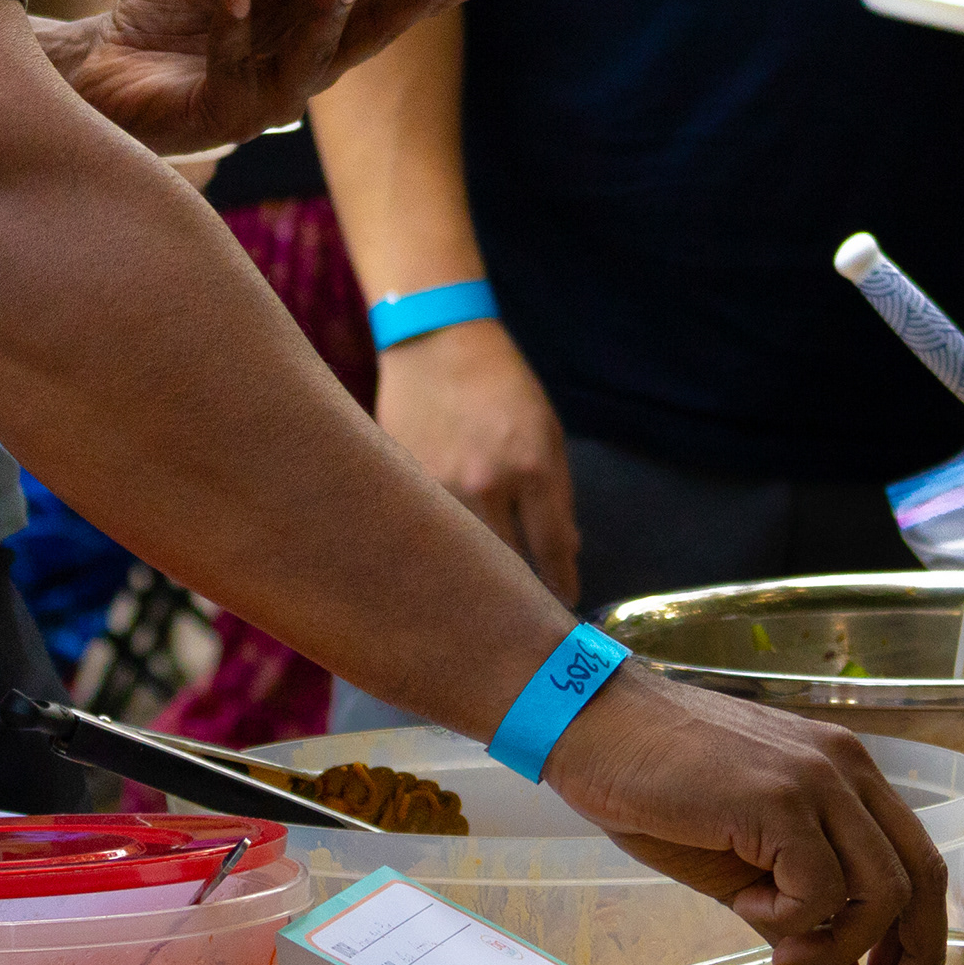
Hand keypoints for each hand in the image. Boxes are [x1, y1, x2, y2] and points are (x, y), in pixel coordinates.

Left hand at [38, 0, 533, 158]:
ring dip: (336, 13)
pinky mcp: (228, 108)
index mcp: (333, 15)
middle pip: (385, 24)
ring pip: (320, 51)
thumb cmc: (179, 5)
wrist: (104, 68)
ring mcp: (278, 88)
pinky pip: (235, 61)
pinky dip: (235, 26)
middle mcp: (319, 56)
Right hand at [375, 319, 580, 601]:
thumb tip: (566, 555)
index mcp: (530, 468)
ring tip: (479, 606)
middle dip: (516, 598)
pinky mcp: (398, 485)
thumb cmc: (501, 387)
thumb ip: (557, 497)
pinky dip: (430, 551)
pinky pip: (419, 534)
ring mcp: (434, 488)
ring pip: (456, 559)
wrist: (435, 343)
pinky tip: (435, 565)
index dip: (561, 587)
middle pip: (502, 568)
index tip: (565, 608)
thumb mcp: (546, 431)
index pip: (551, 551)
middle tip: (524, 621)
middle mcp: (482, 485)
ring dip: (470, 581)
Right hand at [546, 668, 950, 964]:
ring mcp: (818, 780)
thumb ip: (797, 927)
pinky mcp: (779, 798)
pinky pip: (820, 887)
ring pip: (881, 890)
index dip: (922, 939)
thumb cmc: (658, 788)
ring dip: (838, 942)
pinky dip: (790, 917)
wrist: (594, 725)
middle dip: (913, 958)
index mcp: (848, 777)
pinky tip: (744, 902)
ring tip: (780, 945)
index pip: (918, 863)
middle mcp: (847, 770)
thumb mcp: (742, 871)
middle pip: (921, 878)